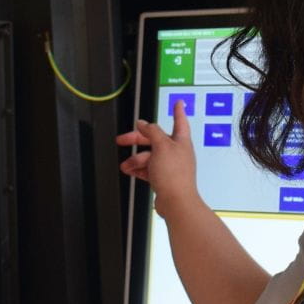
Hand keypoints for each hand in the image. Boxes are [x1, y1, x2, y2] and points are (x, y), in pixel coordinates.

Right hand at [116, 99, 199, 216]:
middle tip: (122, 139)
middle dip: (138, 139)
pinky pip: (148, 169)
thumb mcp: (161, 146)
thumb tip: (144, 123)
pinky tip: (129, 171)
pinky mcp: (163, 178)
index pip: (180, 121)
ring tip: (125, 165)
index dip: (178, 111)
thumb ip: (152, 132)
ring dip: (135, 159)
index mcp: (180, 141)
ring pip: (149, 156)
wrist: (176, 202)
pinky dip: (138, 169)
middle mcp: (176, 152)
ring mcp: (170, 166)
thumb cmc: (174, 175)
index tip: (178, 102)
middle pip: (155, 139)